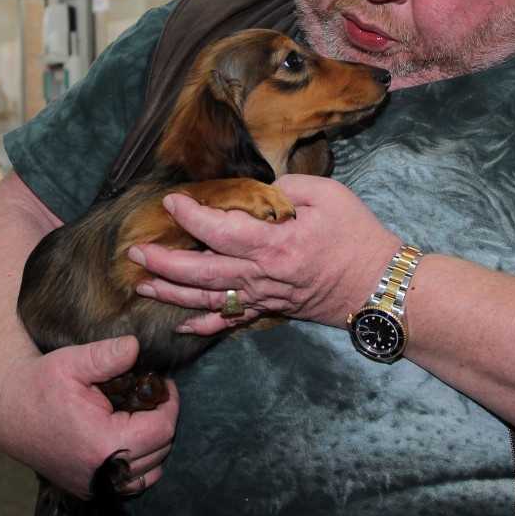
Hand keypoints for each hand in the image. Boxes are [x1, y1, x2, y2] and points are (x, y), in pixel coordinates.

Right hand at [0, 336, 178, 497]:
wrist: (5, 408)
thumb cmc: (38, 384)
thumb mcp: (72, 362)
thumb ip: (108, 355)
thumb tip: (136, 347)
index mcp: (103, 443)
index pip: (162, 429)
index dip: (170, 403)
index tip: (163, 384)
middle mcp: (100, 472)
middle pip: (160, 450)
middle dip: (163, 420)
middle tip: (153, 395)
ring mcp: (93, 484)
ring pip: (149, 472)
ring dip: (154, 444)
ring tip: (142, 415)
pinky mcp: (86, 486)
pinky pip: (129, 483)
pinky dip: (138, 463)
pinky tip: (127, 435)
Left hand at [130, 174, 401, 335]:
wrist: (379, 284)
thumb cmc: (357, 235)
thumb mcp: (327, 195)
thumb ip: (285, 189)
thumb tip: (254, 194)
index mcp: (276, 243)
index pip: (221, 230)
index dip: (191, 216)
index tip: (170, 202)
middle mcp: (264, 275)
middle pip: (201, 272)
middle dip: (163, 263)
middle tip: (135, 252)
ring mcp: (265, 297)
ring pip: (207, 300)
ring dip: (171, 293)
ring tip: (141, 283)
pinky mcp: (270, 310)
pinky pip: (230, 322)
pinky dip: (202, 326)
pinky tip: (180, 323)